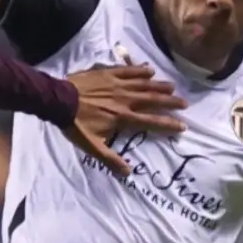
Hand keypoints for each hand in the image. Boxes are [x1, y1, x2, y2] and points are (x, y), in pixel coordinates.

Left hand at [64, 46, 187, 175]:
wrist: (58, 100)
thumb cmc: (75, 124)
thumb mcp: (91, 146)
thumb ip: (110, 159)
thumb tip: (128, 173)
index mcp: (123, 118)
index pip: (151, 121)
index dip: (168, 124)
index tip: (182, 126)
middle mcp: (125, 100)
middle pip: (152, 100)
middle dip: (170, 102)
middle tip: (184, 103)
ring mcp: (117, 85)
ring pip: (143, 84)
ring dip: (159, 85)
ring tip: (172, 87)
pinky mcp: (108, 73)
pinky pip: (128, 70)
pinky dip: (139, 70)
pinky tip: (149, 69)